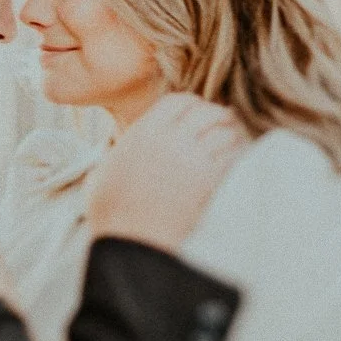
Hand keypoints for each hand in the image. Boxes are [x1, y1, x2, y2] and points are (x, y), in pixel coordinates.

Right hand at [86, 94, 249, 252]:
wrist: (131, 239)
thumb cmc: (110, 211)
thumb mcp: (103, 171)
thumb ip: (114, 154)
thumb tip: (110, 152)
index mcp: (145, 131)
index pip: (178, 101)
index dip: (192, 104)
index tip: (197, 110)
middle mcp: (171, 138)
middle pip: (206, 112)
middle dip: (217, 115)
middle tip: (224, 121)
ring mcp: (192, 157)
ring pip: (224, 131)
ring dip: (231, 133)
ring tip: (234, 137)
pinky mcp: (208, 179)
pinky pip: (231, 155)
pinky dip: (237, 152)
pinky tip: (237, 156)